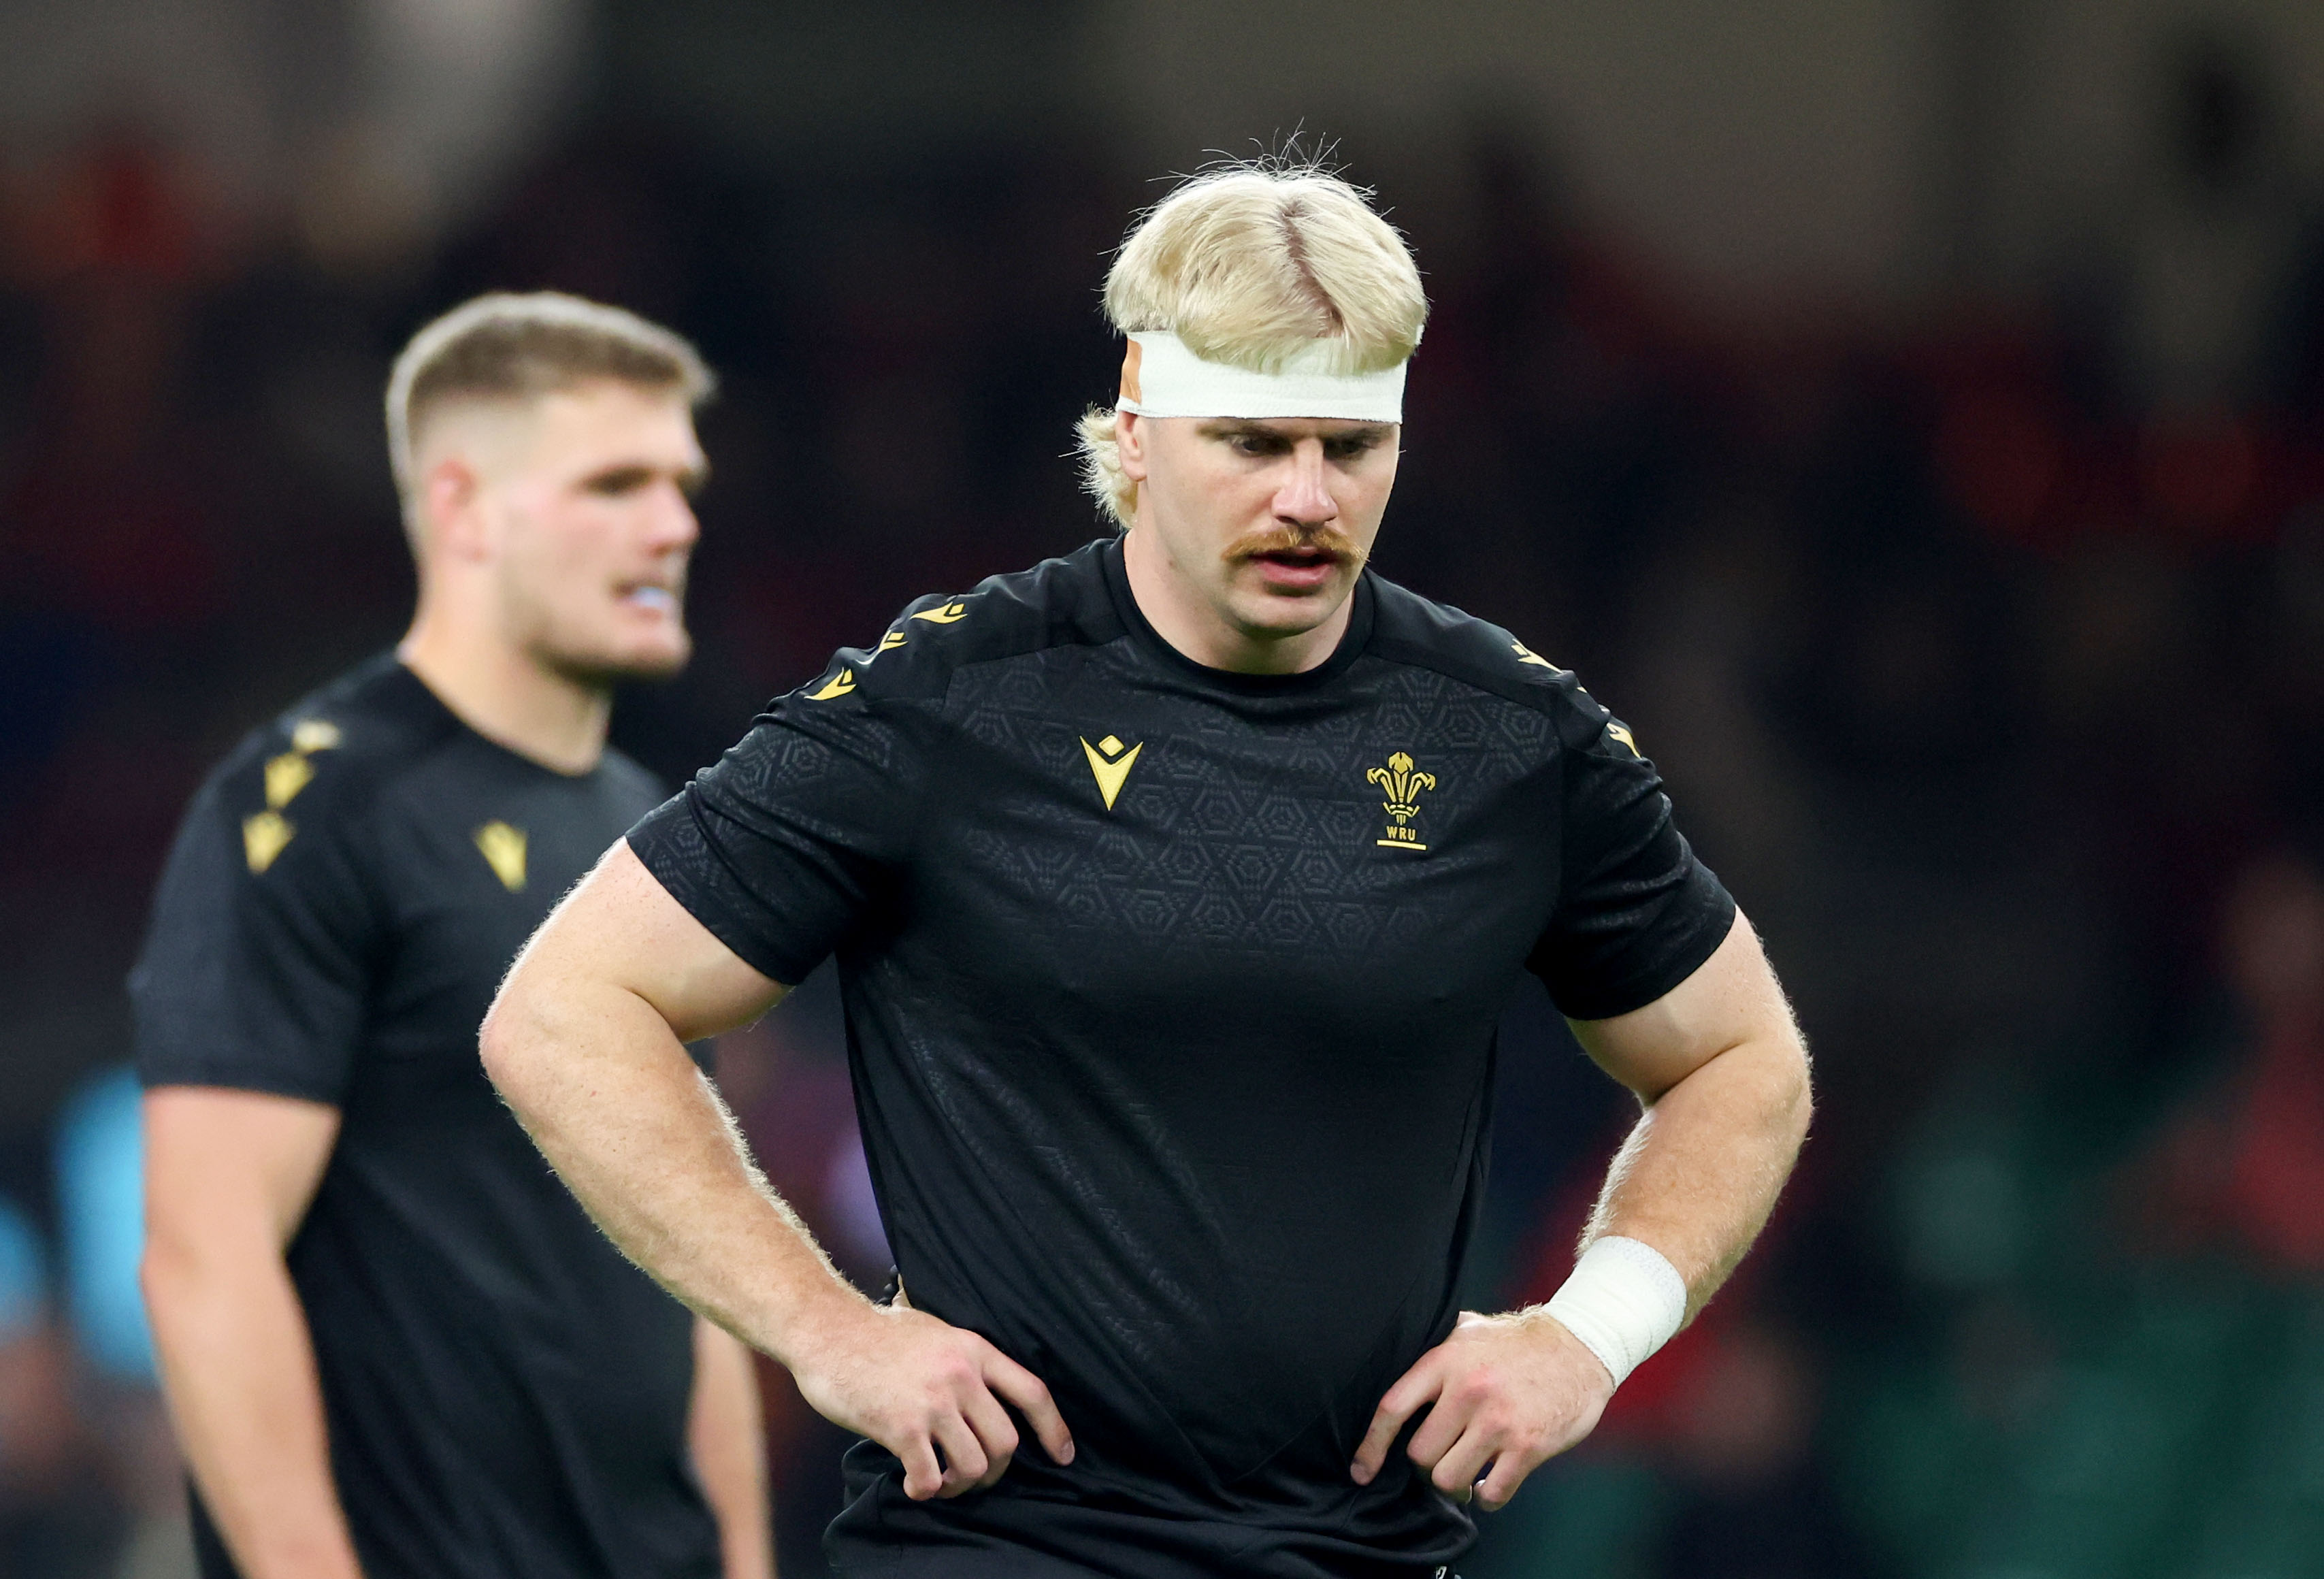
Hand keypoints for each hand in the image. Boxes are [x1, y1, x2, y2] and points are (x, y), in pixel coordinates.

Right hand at [787, 1300, 1072, 1500]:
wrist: (827, 1330)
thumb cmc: (876, 1330)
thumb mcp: (935, 1327)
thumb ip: (964, 1355)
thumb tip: (984, 1381)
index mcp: (974, 1349)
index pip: (1033, 1392)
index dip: (1054, 1429)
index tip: (1062, 1455)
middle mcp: (961, 1376)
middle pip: (1006, 1442)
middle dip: (995, 1470)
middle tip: (973, 1475)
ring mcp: (932, 1403)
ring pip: (974, 1466)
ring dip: (961, 1484)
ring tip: (941, 1479)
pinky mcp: (901, 1427)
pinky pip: (930, 1478)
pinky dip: (925, 1490)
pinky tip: (913, 1483)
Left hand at [1350, 1309, 1613, 1511]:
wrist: (1581, 1345)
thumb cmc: (1521, 1341)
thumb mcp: (1470, 1330)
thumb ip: (1438, 1347)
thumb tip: (1406, 1359)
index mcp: (1446, 1362)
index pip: (1392, 1408)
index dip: (1371, 1446)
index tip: (1361, 1471)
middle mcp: (1467, 1391)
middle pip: (1419, 1455)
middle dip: (1426, 1467)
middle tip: (1441, 1462)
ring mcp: (1498, 1420)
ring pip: (1449, 1478)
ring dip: (1455, 1486)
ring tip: (1465, 1478)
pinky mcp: (1528, 1445)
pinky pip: (1493, 1493)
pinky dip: (1487, 1499)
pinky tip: (1491, 1487)